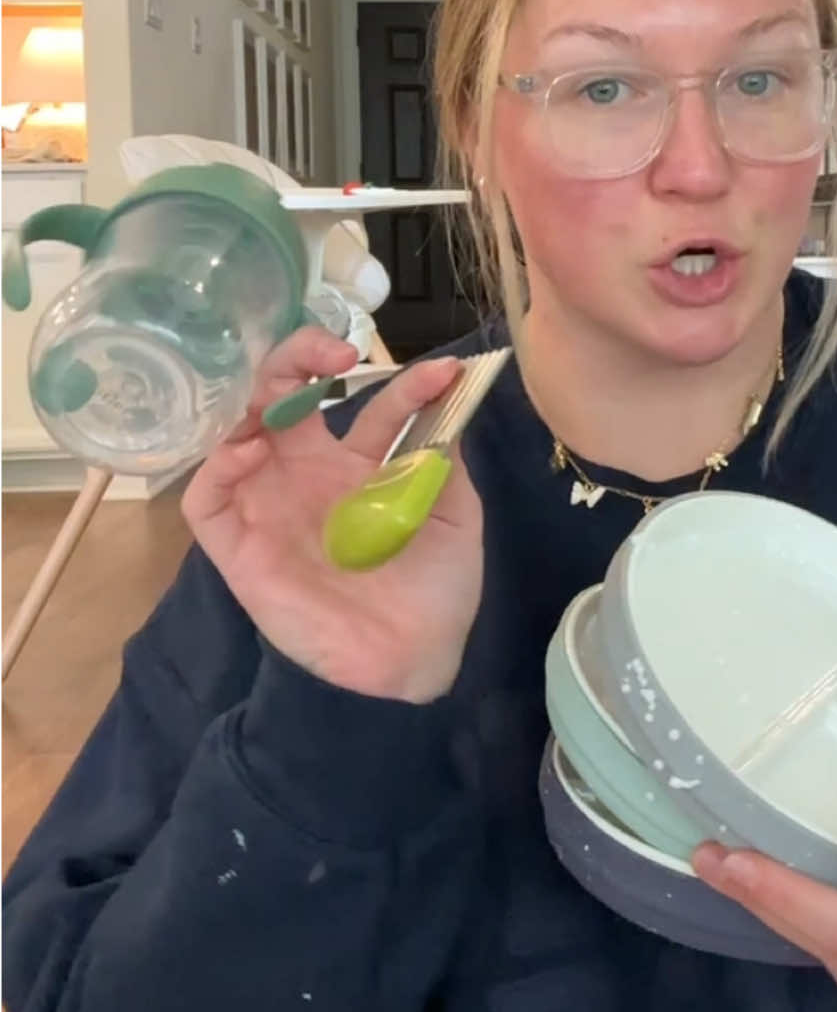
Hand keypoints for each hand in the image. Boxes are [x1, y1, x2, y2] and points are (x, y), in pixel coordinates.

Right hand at [182, 328, 484, 703]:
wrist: (410, 663)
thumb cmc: (433, 592)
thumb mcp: (452, 518)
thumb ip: (442, 460)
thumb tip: (448, 400)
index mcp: (359, 465)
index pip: (372, 406)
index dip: (404, 384)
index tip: (445, 373)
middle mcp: (307, 474)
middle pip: (282, 395)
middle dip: (299, 356)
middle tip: (334, 348)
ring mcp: (269, 504)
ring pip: (237, 431)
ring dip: (254, 398)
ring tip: (287, 392)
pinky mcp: (238, 545)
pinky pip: (208, 499)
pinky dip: (219, 466)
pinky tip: (250, 450)